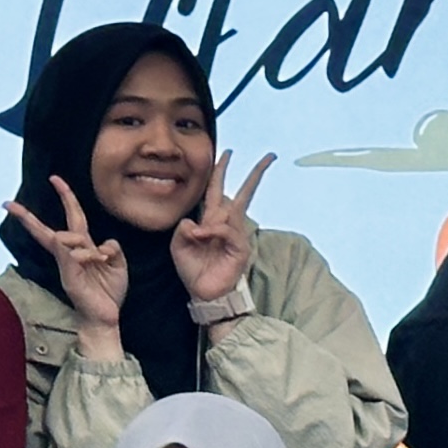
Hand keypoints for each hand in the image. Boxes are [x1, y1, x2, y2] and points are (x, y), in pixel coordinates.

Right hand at [4, 178, 133, 349]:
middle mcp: (70, 255)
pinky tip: (97, 260)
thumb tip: (104, 243)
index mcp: (82, 248)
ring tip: (102, 261)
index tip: (54, 178)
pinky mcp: (68, 277)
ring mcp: (66, 267)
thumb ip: (113, 248)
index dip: (65, 197)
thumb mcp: (118, 264)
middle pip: (49, 229)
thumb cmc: (109, 293)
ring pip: (66, 238)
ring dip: (87, 246)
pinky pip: (72, 254)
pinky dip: (88, 255)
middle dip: (28, 216)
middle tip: (7, 204)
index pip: (72, 217)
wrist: (106, 318)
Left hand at [172, 151, 272, 304]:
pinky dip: (215, 232)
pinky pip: (229, 231)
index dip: (220, 171)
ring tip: (199, 240)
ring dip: (213, 223)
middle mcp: (226, 225)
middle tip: (269, 156)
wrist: (203, 294)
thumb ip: (183, 229)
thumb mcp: (178, 246)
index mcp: (211, 221)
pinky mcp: (241, 248)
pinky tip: (205, 238)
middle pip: (243, 193)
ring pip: (233, 213)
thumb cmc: (193, 270)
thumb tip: (194, 222)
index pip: (217, 190)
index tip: (226, 153)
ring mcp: (236, 236)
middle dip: (255, 174)